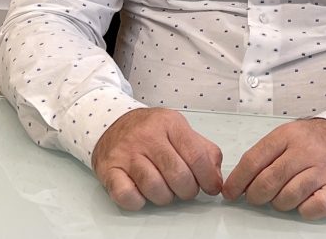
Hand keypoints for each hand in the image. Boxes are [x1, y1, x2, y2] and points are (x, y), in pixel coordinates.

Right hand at [91, 108, 222, 210]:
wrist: (113, 123)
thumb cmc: (151, 131)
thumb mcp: (179, 130)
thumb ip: (203, 149)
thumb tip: (216, 176)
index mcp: (170, 123)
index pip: (196, 155)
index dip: (208, 177)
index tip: (212, 188)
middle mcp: (148, 136)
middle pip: (177, 174)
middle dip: (188, 190)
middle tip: (186, 190)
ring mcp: (127, 152)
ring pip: (154, 187)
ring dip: (165, 197)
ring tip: (166, 190)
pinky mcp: (109, 169)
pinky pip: (126, 195)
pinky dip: (138, 202)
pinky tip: (143, 194)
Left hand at [222, 117, 325, 219]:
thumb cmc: (313, 141)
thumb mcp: (287, 136)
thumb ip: (265, 155)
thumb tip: (238, 181)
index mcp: (288, 135)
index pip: (254, 160)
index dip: (238, 180)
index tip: (230, 192)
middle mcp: (306, 150)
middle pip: (269, 181)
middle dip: (256, 195)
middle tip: (256, 197)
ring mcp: (323, 168)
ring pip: (289, 197)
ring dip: (280, 203)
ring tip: (283, 196)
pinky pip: (315, 207)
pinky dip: (305, 210)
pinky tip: (304, 202)